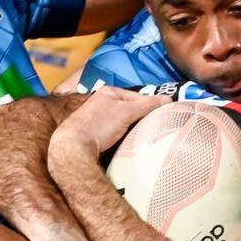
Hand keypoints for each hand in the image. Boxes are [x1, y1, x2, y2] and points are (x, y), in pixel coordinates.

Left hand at [50, 86, 170, 158]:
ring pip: (126, 123)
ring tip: (141, 137)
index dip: (151, 107)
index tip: (162, 117)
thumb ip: (148, 105)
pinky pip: (118, 133)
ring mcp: (99, 118)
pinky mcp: (97, 133)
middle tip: (153, 128)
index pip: (139, 96)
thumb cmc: (96, 126)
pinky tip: (127, 144)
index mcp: (109, 92)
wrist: (73, 148)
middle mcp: (103, 103)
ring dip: (134, 130)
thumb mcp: (127, 112)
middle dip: (142, 119)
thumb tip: (168, 100)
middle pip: (133, 110)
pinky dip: (125, 137)